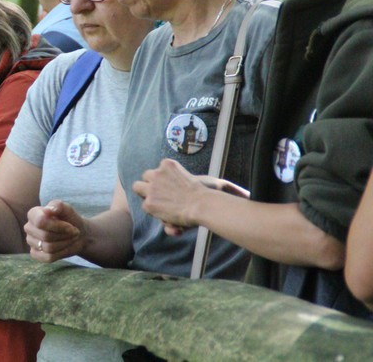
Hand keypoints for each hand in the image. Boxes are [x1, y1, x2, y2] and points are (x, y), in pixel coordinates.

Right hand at [24, 200, 84, 262]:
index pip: (41, 222)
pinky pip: (47, 258)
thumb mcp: (67, 209)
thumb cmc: (70, 219)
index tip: (70, 226)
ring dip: (64, 244)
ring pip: (48, 247)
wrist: (78, 234)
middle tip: (74, 232)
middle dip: (64, 235)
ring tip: (71, 238)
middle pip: (45, 236)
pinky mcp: (35, 254)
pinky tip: (65, 247)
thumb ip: (57, 206)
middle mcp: (29, 227)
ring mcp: (31, 241)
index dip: (58, 226)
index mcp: (33, 214)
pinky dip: (60, 253)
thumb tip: (48, 210)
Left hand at [132, 158, 248, 233]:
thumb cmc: (210, 195)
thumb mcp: (213, 182)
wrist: (203, 206)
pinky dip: (156, 214)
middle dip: (150, 186)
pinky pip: (146, 207)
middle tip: (162, 197)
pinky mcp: (149, 202)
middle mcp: (157, 172)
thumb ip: (216, 184)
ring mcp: (151, 187)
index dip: (164, 182)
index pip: (158, 170)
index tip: (174, 191)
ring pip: (138, 188)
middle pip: (145, 176)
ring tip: (162, 206)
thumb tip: (245, 194)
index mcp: (169, 164)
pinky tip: (170, 217)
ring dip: (148, 197)